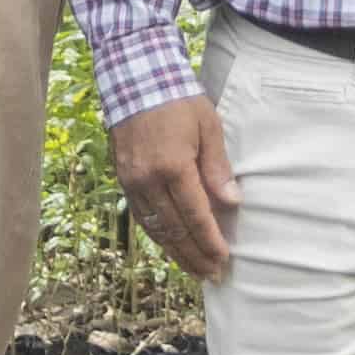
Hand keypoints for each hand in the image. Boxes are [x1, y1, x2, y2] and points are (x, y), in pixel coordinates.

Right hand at [111, 95, 239, 280]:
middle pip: (174, 229)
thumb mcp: (208, 127)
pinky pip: (141, 216)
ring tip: (194, 269)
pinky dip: (158, 235)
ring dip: (176, 252)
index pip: (195, 215)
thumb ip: (218, 168)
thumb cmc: (178, 100)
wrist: (134, 79)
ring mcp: (131, 182)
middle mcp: (147, 180)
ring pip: (155, 228)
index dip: (210, 240)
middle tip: (213, 275)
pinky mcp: (122, 179)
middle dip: (195, 255)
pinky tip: (170, 245)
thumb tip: (232, 202)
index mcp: (172, 167)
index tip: (224, 259)